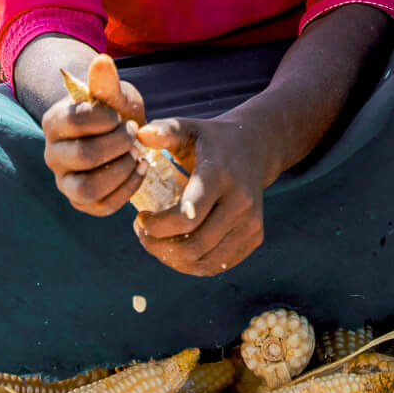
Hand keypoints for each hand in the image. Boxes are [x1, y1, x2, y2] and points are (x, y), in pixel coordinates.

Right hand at [40, 58, 147, 216]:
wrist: (117, 135)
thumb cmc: (113, 110)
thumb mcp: (113, 93)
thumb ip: (106, 81)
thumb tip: (101, 60)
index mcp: (53, 122)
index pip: (75, 121)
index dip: (106, 118)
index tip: (120, 115)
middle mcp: (52, 155)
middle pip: (83, 156)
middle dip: (118, 143)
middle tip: (133, 132)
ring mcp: (65, 182)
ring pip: (87, 189)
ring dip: (121, 170)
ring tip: (137, 154)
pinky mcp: (82, 203)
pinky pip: (102, 207)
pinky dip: (127, 189)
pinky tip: (140, 169)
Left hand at [131, 114, 270, 277]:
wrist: (254, 147)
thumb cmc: (211, 139)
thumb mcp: (188, 127)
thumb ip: (164, 130)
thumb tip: (139, 134)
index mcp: (220, 175)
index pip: (187, 216)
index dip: (157, 226)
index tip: (139, 217)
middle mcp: (241, 202)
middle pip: (195, 245)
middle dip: (159, 246)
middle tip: (142, 234)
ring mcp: (251, 223)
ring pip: (205, 261)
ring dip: (173, 259)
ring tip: (155, 242)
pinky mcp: (254, 237)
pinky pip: (217, 265)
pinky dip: (192, 265)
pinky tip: (176, 248)